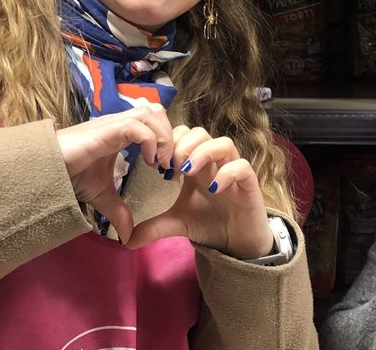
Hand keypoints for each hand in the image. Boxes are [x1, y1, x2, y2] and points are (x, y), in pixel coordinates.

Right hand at [55, 103, 173, 245]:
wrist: (46, 170)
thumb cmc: (70, 175)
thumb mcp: (102, 196)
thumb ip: (118, 212)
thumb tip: (128, 237)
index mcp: (121, 133)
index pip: (154, 122)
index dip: (167, 140)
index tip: (169, 168)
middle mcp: (120, 123)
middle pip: (157, 112)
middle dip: (170, 134)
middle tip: (170, 164)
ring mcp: (114, 124)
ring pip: (151, 113)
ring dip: (163, 137)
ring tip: (161, 163)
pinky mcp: (107, 129)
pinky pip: (137, 126)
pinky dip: (150, 141)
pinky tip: (149, 163)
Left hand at [124, 125, 271, 259]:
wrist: (237, 243)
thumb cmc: (210, 223)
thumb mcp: (176, 223)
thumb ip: (153, 227)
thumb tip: (126, 241)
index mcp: (196, 164)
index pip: (183, 135)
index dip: (169, 143)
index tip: (156, 165)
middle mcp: (215, 163)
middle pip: (202, 133)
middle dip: (183, 145)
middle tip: (171, 167)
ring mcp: (233, 170)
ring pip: (224, 143)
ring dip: (203, 153)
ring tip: (189, 173)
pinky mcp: (249, 184)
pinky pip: (242, 167)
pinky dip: (227, 173)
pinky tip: (213, 189)